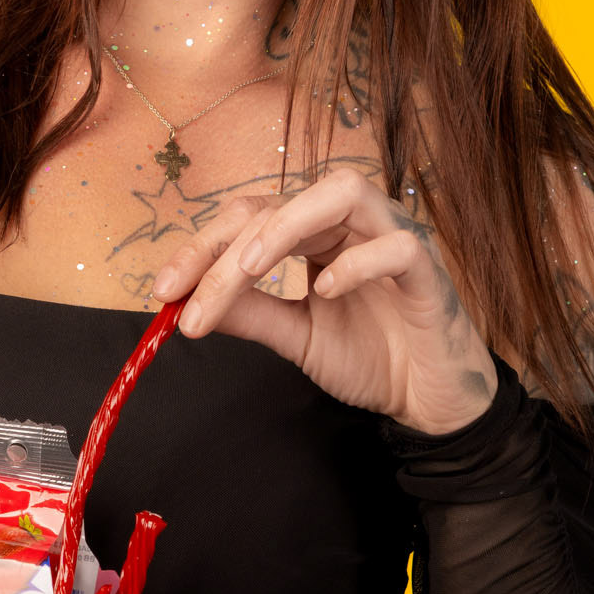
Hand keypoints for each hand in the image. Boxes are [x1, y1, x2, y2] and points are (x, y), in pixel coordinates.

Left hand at [149, 166, 498, 434]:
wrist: (431, 401)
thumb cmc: (373, 358)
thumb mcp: (296, 337)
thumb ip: (250, 313)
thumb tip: (185, 302)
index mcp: (317, 233)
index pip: (249, 218)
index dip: (200, 249)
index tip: (162, 292)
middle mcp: (352, 223)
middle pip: (279, 203)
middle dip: (224, 247)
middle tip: (186, 296)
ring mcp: (393, 237)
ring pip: (342, 192)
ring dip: (287, 224)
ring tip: (246, 269)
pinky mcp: (429, 269)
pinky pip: (396, 244)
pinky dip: (358, 262)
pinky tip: (327, 293)